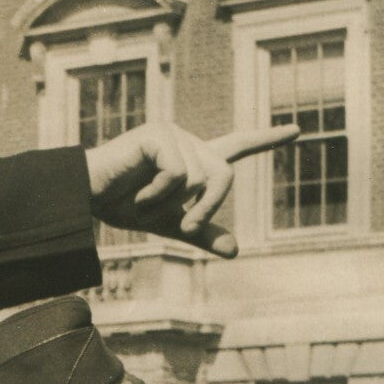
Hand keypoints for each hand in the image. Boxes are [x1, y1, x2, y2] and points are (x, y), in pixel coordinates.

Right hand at [85, 122, 299, 256]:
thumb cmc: (122, 204)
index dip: (266, 140)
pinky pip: (178, 173)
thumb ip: (202, 233)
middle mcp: (189, 142)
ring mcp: (174, 134)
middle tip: (185, 226)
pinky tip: (136, 190)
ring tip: (142, 200)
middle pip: (223, 176)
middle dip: (207, 208)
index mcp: (195, 160)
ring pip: (200, 177)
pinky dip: (158, 193)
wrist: (86, 196)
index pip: (237, 148)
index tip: (296, 131)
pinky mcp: (158, 134)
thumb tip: (236, 252)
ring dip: (170, 203)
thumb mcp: (169, 224)